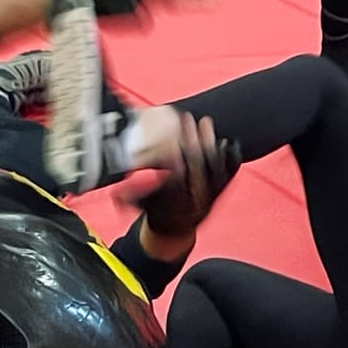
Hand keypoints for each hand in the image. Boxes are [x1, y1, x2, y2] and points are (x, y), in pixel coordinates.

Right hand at [130, 113, 241, 236]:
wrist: (175, 227)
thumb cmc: (155, 210)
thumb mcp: (139, 203)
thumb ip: (130, 193)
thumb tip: (117, 187)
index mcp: (174, 204)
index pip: (174, 178)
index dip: (172, 159)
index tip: (169, 140)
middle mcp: (194, 201)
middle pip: (195, 167)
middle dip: (190, 141)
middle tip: (186, 119)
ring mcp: (210, 195)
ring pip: (214, 168)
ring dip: (210, 143)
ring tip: (205, 122)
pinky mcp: (221, 190)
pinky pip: (230, 174)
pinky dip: (231, 158)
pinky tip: (229, 140)